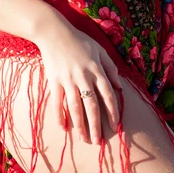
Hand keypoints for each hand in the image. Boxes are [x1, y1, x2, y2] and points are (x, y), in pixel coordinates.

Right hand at [37, 21, 122, 144]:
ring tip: (83, 139)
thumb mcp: (99, 49)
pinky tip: (63, 128)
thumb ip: (110, 67)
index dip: (112, 112)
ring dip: (79, 125)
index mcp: (96, 69)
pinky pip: (57, 101)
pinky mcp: (54, 79)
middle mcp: (83, 76)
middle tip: (98, 141)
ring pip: (75, 107)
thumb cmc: (78, 40)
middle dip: (96, 125)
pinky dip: (59, 115)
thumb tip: (120, 87)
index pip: (107, 95)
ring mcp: (68, 79)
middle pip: (92, 105)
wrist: (54, 32)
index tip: (115, 126)